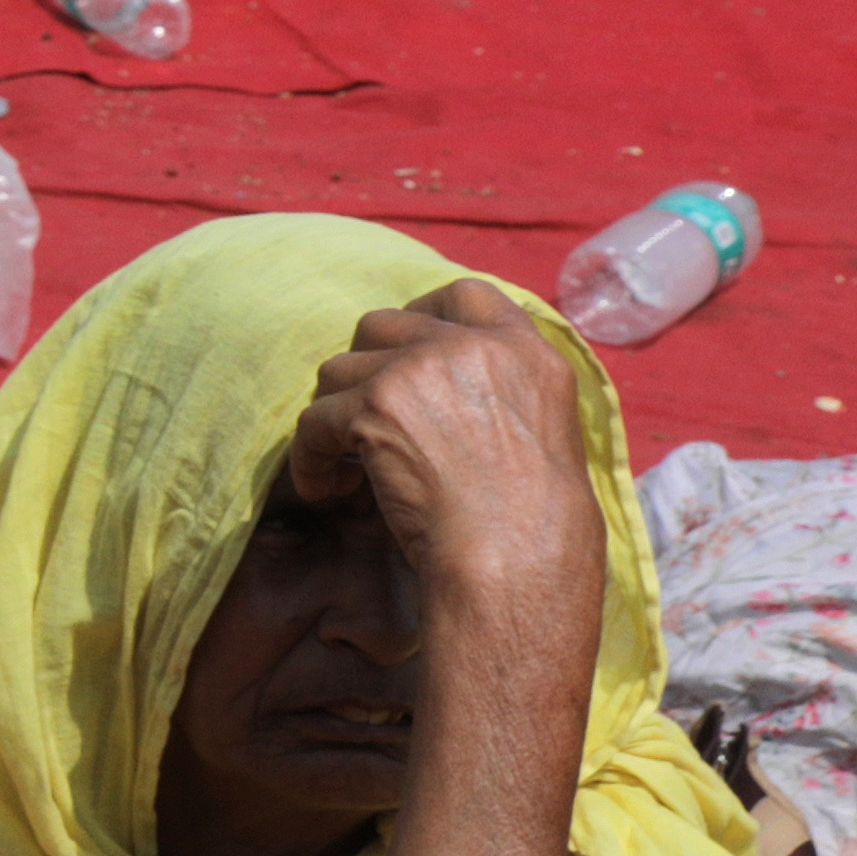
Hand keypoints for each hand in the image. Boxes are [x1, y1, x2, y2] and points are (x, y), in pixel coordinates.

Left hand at [290, 285, 608, 620]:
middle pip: (385, 324)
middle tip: (365, 413)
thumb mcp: (545, 433)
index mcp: (527, 352)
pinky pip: (314, 420)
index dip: (425, 311)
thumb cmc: (536, 524)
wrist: (518, 560)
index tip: (403, 348)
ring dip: (337, 415)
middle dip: (367, 367)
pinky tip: (325, 489)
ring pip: (340, 370)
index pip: (467, 295)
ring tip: (347, 462)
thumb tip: (447, 382)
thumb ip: (502, 390)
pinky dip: (311, 458)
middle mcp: (471, 346)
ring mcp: (418, 369)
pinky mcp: (372, 404)